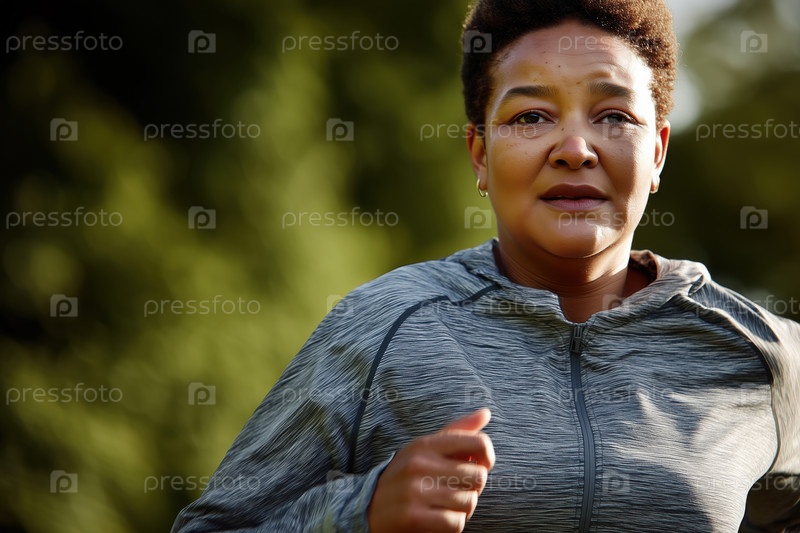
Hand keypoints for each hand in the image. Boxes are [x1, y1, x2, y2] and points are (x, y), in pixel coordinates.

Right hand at [367, 408, 494, 532]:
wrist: (367, 506)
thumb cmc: (406, 476)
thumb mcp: (426, 448)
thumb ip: (456, 431)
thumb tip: (486, 413)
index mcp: (425, 444)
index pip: (477, 442)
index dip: (487, 457)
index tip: (479, 465)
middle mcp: (420, 464)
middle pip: (478, 476)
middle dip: (473, 488)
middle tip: (459, 490)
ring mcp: (415, 490)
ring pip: (469, 501)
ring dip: (463, 509)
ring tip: (447, 505)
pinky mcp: (413, 516)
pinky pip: (455, 522)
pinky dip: (453, 524)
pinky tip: (441, 518)